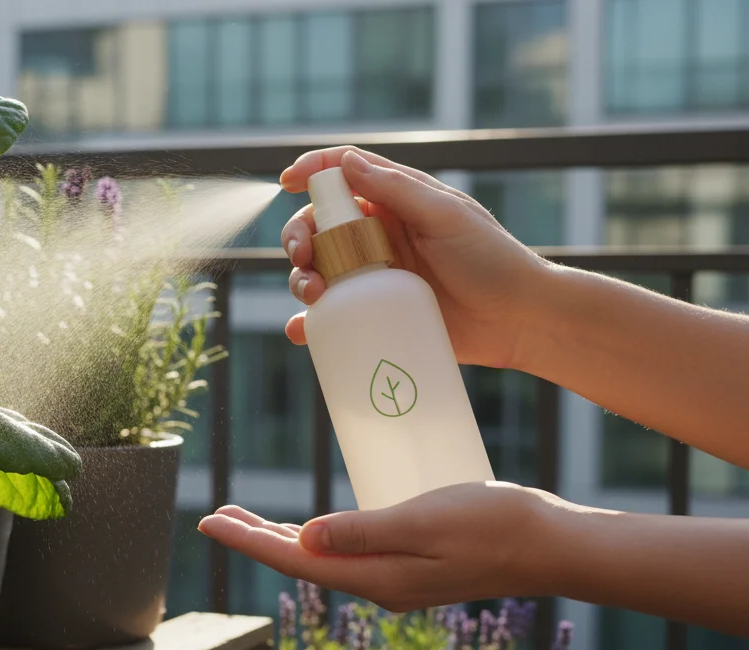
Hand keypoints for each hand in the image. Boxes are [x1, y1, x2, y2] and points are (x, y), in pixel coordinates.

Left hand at [197, 482, 557, 611]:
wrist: (552, 544)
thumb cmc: (494, 524)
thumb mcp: (422, 521)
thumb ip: (361, 531)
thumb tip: (302, 538)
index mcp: (376, 577)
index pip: (294, 559)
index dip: (248, 540)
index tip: (210, 521)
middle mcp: (379, 585)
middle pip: (301, 561)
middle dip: (255, 538)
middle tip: (216, 514)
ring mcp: (396, 579)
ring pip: (322, 558)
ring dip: (282, 538)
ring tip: (246, 520)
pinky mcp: (411, 566)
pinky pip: (348, 554)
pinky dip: (318, 538)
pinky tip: (311, 528)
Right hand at [281, 147, 555, 369]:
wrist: (519, 322)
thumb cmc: (492, 260)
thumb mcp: (445, 217)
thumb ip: (396, 190)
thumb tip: (345, 162)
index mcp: (394, 203)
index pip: (343, 176)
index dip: (312, 171)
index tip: (287, 182)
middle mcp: (377, 237)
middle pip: (319, 227)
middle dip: (299, 237)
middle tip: (303, 257)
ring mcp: (374, 277)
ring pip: (318, 271)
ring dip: (300, 278)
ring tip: (313, 295)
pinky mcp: (376, 315)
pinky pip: (332, 317)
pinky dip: (308, 324)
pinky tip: (303, 330)